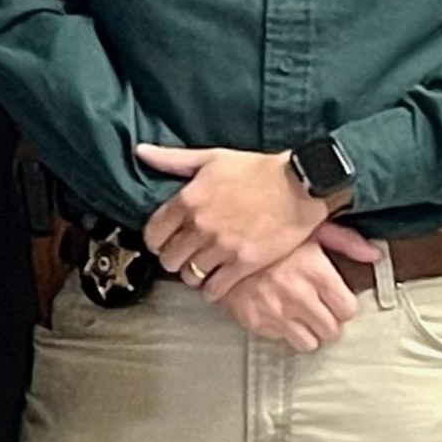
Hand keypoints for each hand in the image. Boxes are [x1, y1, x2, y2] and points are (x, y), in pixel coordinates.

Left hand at [138, 144, 326, 293]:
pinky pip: (215, 287)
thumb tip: (141, 152)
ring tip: (199, 269)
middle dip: (172, 258)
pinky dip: (211, 289)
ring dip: (191, 274)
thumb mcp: (211, 158)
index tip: (162, 242)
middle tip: (181, 256)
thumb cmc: (257, 169)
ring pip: (189, 275)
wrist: (300, 186)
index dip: (155, 241)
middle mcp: (200, 226)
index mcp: (188, 200)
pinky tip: (215, 282)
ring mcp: (222, 247)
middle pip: (168, 258)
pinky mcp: (244, 263)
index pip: (153, 233)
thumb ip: (172, 159)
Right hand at [211, 222, 381, 352]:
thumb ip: (344, 241)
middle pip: (331, 330)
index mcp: (316, 270)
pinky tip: (276, 311)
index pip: (348, 310)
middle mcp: (299, 294)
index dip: (342, 304)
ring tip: (298, 313)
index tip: (334, 299)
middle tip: (317, 307)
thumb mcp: (307, 226)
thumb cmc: (266, 230)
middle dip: (327, 320)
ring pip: (309, 342)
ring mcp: (275, 309)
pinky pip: (281, 339)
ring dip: (306, 330)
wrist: (217, 237)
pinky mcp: (255, 320)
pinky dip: (281, 329)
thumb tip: (375, 254)